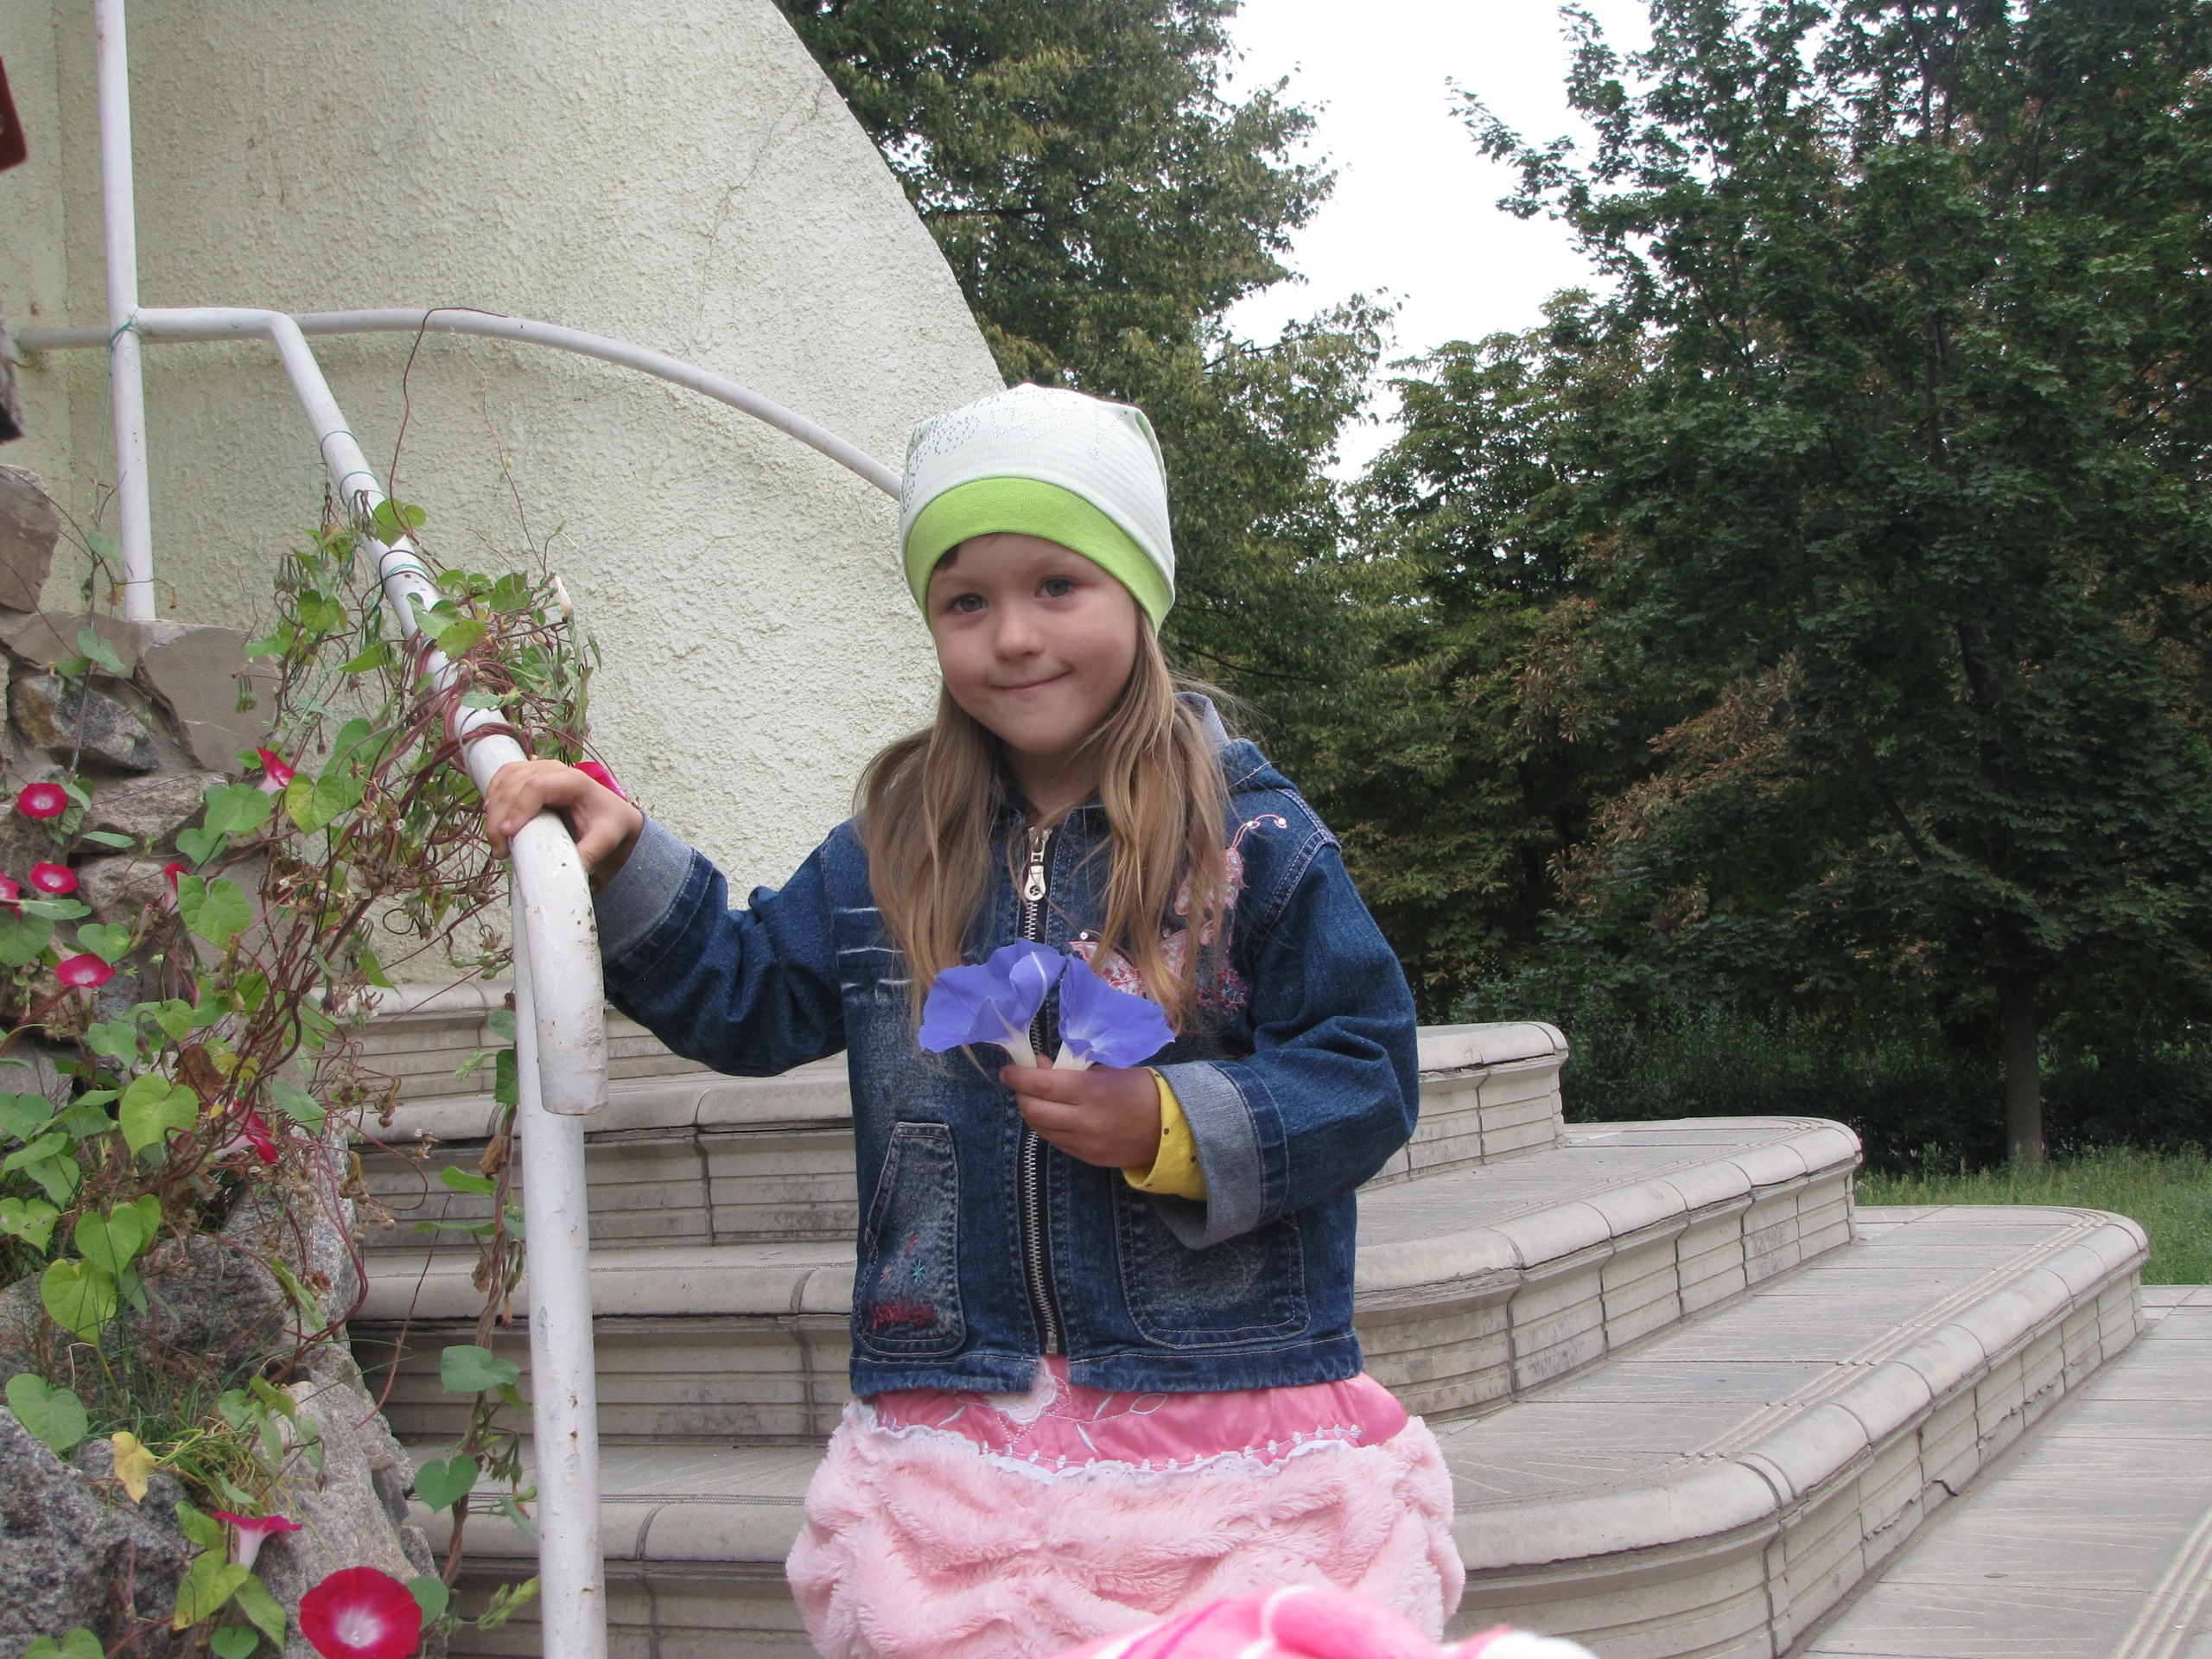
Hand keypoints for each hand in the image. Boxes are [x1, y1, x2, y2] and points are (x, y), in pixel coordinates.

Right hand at [482, 758, 644, 879]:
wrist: (608, 815)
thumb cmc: (608, 824)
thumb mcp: (605, 840)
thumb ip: (589, 854)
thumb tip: (565, 873)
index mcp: (574, 781)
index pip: (537, 786)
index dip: (518, 807)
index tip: (506, 833)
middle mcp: (553, 769)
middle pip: (514, 785)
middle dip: (499, 817)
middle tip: (499, 850)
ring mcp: (537, 768)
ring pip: (503, 781)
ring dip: (493, 809)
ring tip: (497, 841)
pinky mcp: (526, 775)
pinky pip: (501, 780)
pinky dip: (492, 798)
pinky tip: (493, 820)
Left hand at [1001, 1059, 1161, 1170]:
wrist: (1170, 1127)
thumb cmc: (1139, 1089)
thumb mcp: (1107, 1071)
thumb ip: (1071, 1071)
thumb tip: (1040, 1068)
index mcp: (1090, 1092)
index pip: (1040, 1086)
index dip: (1018, 1077)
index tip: (1007, 1070)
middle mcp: (1083, 1121)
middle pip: (1034, 1111)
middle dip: (1021, 1095)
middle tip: (1020, 1083)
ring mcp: (1084, 1144)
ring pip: (1041, 1129)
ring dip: (1031, 1112)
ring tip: (1035, 1098)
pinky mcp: (1087, 1158)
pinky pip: (1056, 1142)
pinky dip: (1047, 1127)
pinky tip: (1053, 1115)